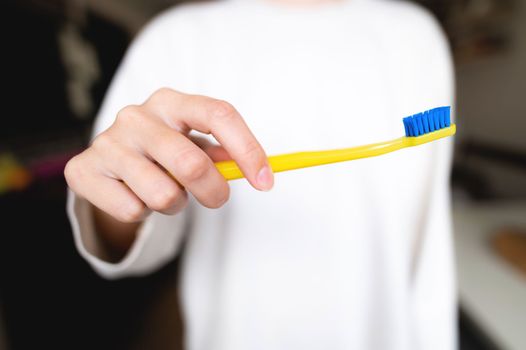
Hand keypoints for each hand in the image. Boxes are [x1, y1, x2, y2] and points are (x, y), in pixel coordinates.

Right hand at [65, 88, 273, 222]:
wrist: (108, 163)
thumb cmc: (162, 151)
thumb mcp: (194, 143)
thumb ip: (224, 152)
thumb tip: (260, 169)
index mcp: (171, 101)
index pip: (218, 115)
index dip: (248, 150)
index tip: (266, 182)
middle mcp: (136, 116)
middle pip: (192, 163)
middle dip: (214, 192)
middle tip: (216, 198)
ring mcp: (107, 142)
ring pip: (163, 195)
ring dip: (174, 204)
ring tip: (165, 191)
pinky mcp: (83, 170)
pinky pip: (132, 210)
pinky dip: (143, 213)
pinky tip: (134, 195)